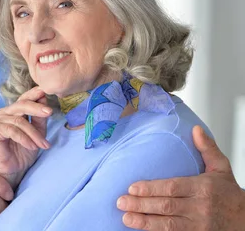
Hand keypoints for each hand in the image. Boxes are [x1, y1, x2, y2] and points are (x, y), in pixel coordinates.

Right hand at [0, 87, 51, 188]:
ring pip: (19, 121)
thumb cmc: (23, 153)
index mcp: (13, 111)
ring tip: (43, 145)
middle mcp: (3, 113)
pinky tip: (32, 146)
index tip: (46, 91)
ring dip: (34, 133)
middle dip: (37, 108)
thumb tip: (44, 99)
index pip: (24, 98)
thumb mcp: (37, 133)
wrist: (11, 171)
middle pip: (21, 105)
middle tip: (50, 112)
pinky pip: (12, 130)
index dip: (34, 94)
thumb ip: (39, 118)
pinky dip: (24, 138)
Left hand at [117, 125, 244, 230]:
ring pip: (168, 224)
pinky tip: (142, 230)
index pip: (172, 187)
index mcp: (202, 188)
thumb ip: (207, 149)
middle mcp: (199, 207)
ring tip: (126, 218)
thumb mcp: (221, 168)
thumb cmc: (229, 194)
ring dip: (145, 222)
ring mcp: (198, 225)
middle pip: (166, 206)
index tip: (131, 188)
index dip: (150, 188)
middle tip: (121, 202)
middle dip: (141, 205)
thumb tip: (195, 129)